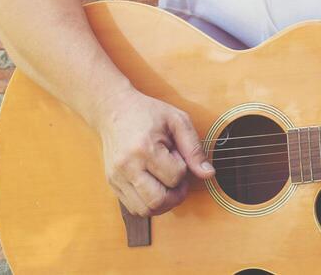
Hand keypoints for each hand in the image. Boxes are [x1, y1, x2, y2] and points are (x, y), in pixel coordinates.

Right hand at [94, 87, 213, 217]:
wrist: (115, 110)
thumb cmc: (148, 113)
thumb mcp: (178, 121)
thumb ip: (194, 148)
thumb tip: (208, 174)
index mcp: (145, 148)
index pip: (175, 176)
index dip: (184, 170)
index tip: (179, 157)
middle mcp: (127, 166)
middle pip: (157, 201)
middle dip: (176, 196)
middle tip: (180, 182)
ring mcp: (117, 177)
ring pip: (144, 210)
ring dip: (162, 204)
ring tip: (167, 186)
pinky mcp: (112, 183)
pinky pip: (133, 207)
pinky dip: (148, 204)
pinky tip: (154, 187)